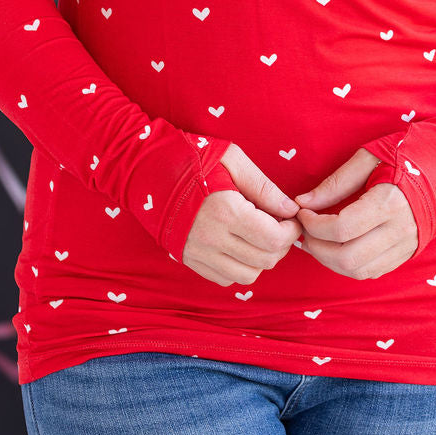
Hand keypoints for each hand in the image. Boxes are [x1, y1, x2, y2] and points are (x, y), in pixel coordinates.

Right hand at [182, 141, 302, 286]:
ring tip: (260, 236)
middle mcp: (211, 239)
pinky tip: (238, 245)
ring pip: (247, 275)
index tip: (292, 218)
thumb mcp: (231, 158)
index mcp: (225, 211)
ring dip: (261, 259)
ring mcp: (197, 253)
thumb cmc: (189, 156)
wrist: (143, 168)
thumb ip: (263, 186)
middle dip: (281, 245)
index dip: (291, 232)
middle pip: (264, 260)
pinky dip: (239, 267)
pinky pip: (224, 278)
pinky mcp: (187, 259)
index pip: (273, 239)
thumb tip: (290, 210)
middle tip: (280, 225)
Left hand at [294, 147, 417, 279]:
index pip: (341, 228)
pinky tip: (337, 247)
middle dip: (317, 248)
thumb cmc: (408, 154)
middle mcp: (400, 230)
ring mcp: (406, 246)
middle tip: (304, 232)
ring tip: (316, 241)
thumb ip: (336, 182)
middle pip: (348, 257)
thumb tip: (303, 202)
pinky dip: (349, 265)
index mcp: (390, 202)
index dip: (313, 224)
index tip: (302, 212)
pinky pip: (372, 271)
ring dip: (330, 261)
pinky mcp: (408, 253)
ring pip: (359, 271)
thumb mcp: (369, 157)